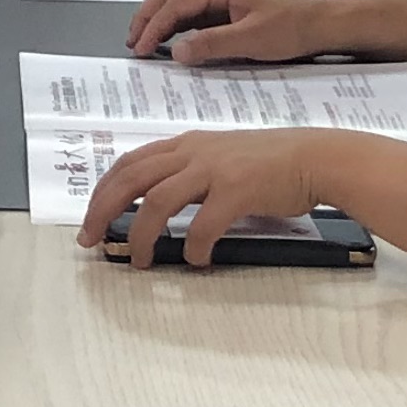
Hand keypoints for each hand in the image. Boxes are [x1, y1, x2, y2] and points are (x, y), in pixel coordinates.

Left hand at [76, 130, 328, 271]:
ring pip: (157, 200)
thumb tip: (158, 207)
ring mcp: (214, 168)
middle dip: (103, 210)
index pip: (129, 163)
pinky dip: (193, 246)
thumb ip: (190, 175)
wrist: (315, 157)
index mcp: (185, 145)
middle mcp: (192, 151)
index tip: (91, 218)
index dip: (103, 191)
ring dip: (141, 233)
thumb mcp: (221, 159)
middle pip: (130, 178)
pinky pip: (203, 224)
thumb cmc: (270, 164)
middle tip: (91, 240)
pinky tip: (197, 262)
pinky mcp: (237, 188)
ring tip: (140, 260)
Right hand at [127, 0, 357, 62]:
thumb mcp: (250, 41)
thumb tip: (176, 51)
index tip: (141, 48)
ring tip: (143, 40)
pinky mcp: (226, 7)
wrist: (318, 25)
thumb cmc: (290, 29)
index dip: (154, 25)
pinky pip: (192, 11)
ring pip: (178, 0)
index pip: (175, 3)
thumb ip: (211, 44)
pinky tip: (169, 39)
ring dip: (158, 18)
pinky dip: (174, 23)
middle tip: (133, 41)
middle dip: (147, 16)